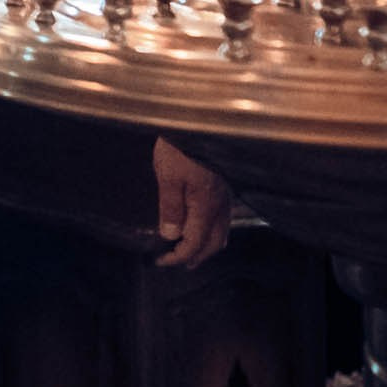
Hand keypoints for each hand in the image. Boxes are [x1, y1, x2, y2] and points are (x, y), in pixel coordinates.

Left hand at [152, 138, 231, 267]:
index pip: (195, 243)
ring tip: (192, 252)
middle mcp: (220, 206)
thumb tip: (170, 236)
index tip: (160, 262)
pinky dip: (213, 231)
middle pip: (214, 243)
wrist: (201, 121)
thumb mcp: (168, 176)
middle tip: (179, 264)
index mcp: (206, 206)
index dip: (178, 257)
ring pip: (222, 232)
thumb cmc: (181, 148)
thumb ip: (170, 207)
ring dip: (207, 246)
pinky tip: (203, 226)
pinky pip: (224, 218)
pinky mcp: (225, 187)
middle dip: (197, 257)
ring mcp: (226, 197)